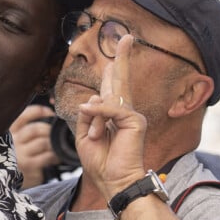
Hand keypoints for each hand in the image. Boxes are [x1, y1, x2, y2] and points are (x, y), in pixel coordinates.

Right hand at [10, 105, 59, 188]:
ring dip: (53, 143)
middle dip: (48, 130)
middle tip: (55, 134)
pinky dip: (55, 156)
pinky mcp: (29, 166)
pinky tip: (56, 158)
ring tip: (57, 147)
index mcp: (9, 132)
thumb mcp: (14, 142)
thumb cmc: (15, 159)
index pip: (23, 116)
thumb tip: (49, 115)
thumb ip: (25, 130)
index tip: (50, 112)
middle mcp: (12, 142)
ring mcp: (20, 155)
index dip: (39, 112)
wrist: (6, 183)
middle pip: (35, 130)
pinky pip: (47, 156)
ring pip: (42, 142)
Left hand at [75, 35, 146, 197]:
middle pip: (120, 80)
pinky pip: (110, 110)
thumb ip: (86, 115)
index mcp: (112, 115)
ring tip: (95, 138)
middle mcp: (124, 111)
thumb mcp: (84, 136)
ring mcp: (131, 115)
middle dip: (123, 58)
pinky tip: (94, 130)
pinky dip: (99, 117)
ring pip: (106, 101)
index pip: (111, 89)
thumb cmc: (101, 162)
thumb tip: (91, 100)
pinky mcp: (135, 121)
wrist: (114, 182)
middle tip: (126, 37)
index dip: (111, 72)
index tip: (112, 58)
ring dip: (94, 121)